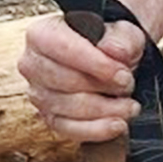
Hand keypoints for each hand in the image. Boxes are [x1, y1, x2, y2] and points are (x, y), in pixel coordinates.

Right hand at [17, 15, 145, 144]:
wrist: (114, 58)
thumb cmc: (112, 40)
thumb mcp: (123, 31)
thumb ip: (121, 38)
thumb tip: (114, 50)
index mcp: (42, 33)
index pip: (62, 47)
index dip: (95, 63)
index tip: (123, 74)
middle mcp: (32, 63)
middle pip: (64, 81)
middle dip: (102, 87)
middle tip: (128, 86)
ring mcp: (38, 93)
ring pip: (66, 107)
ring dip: (104, 110)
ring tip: (130, 106)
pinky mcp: (49, 116)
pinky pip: (67, 129)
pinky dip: (95, 130)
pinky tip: (117, 125)